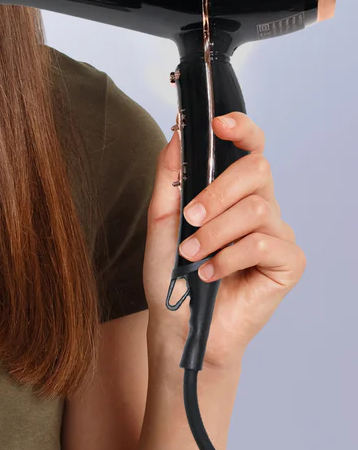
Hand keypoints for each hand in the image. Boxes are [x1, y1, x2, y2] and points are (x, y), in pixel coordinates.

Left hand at [142, 111, 306, 371]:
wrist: (180, 325)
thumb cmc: (172, 272)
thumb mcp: (160, 217)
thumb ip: (170, 173)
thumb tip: (178, 131)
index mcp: (232, 188)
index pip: (249, 145)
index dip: (240, 128)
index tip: (218, 123)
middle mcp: (259, 204)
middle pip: (257, 168)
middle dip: (218, 190)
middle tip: (189, 218)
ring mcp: (277, 232)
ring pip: (256, 208)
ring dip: (216, 231)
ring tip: (192, 254)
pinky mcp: (288, 262)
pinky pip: (265, 243)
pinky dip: (231, 257)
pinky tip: (212, 273)